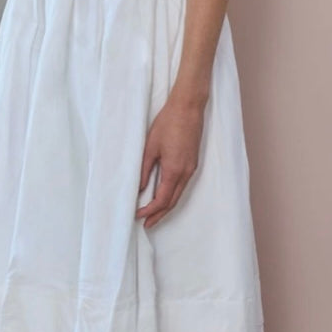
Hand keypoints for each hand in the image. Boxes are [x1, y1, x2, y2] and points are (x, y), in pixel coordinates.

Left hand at [135, 93, 205, 228]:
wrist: (188, 107)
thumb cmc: (168, 123)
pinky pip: (182, 185)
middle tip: (147, 224)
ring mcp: (192, 168)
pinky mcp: (193, 162)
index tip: (138, 215)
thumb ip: (144, 170)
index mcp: (174, 170)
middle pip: (172, 201)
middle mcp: (186, 173)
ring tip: (153, 214)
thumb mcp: (150, 147)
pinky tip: (164, 195)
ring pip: (178, 194)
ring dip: (166, 206)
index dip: (149, 211)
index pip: (161, 200)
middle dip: (159, 215)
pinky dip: (172, 194)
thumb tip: (137, 189)